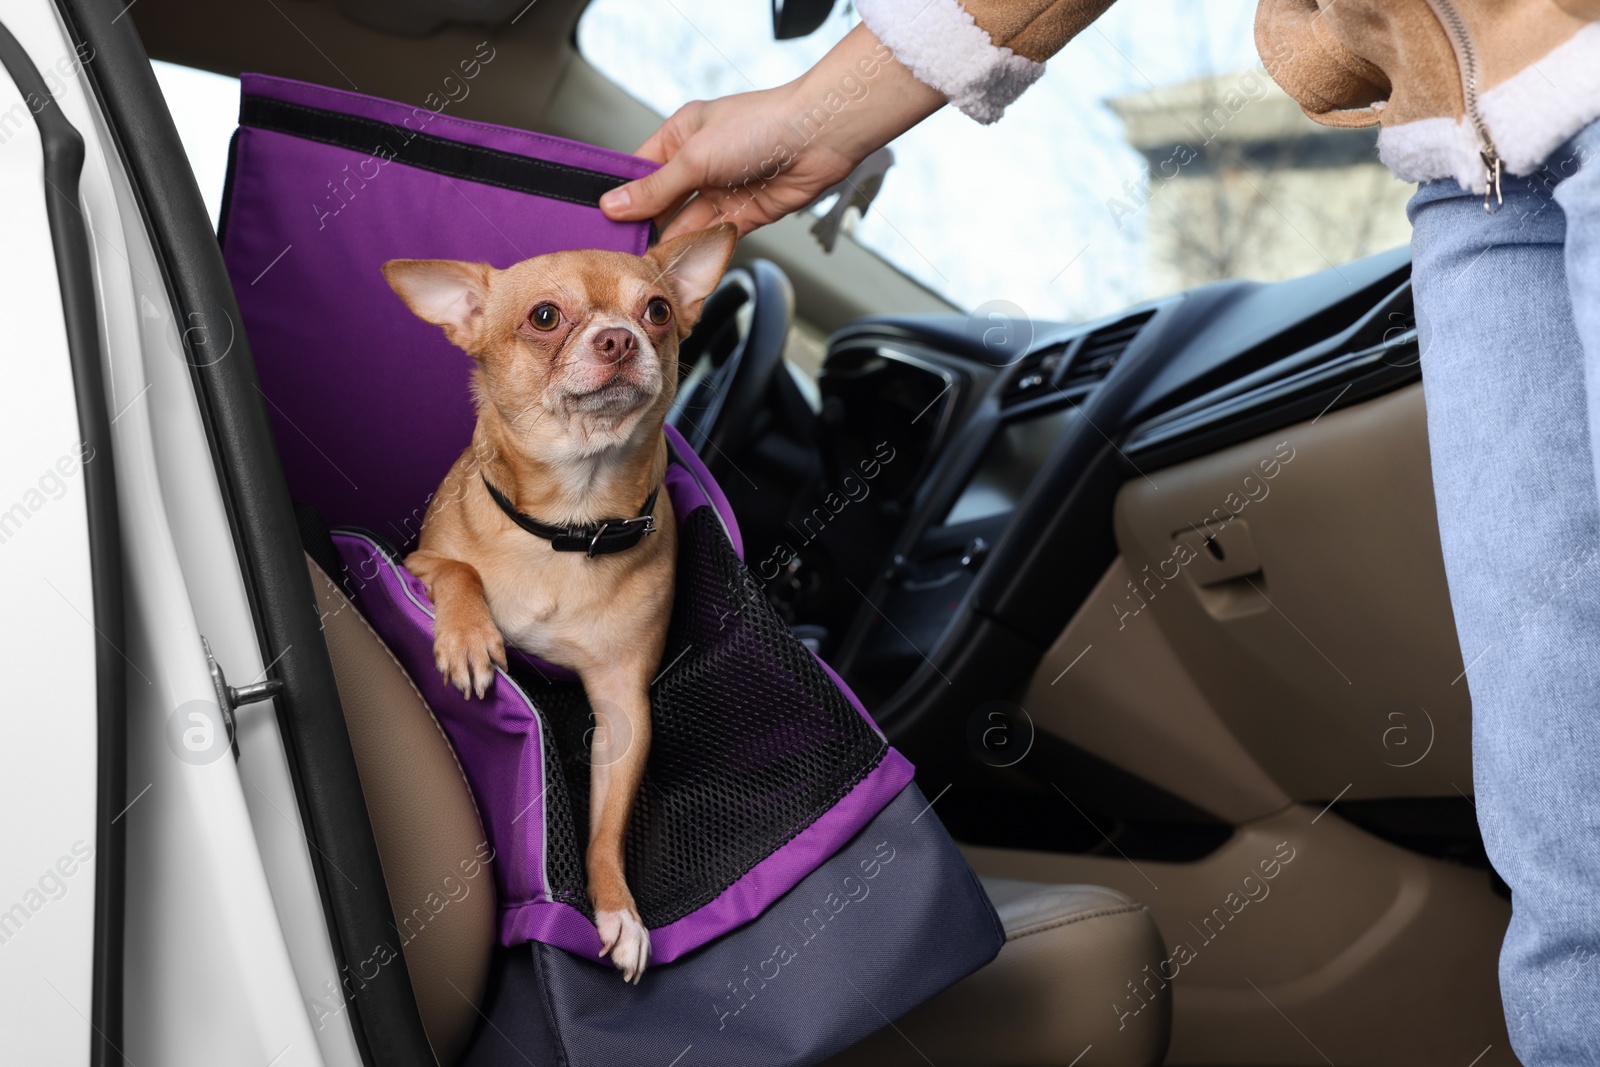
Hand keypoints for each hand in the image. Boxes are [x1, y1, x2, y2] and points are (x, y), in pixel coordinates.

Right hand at [600, 23, 944, 240]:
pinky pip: (714, 238)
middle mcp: (699, 164)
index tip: (599, 225)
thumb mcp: (695, 156)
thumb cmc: (760, 126)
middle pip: (661, 203)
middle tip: (618, 255)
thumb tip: (614, 205)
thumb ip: (655, 188)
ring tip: (643, 270)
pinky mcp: (743, 215)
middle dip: (643, 227)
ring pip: (686, 225)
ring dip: (670, 245)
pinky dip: (699, 253)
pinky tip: (679, 269)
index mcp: (680, 136)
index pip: (639, 172)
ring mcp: (721, 190)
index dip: (621, 198)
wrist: (818, 138)